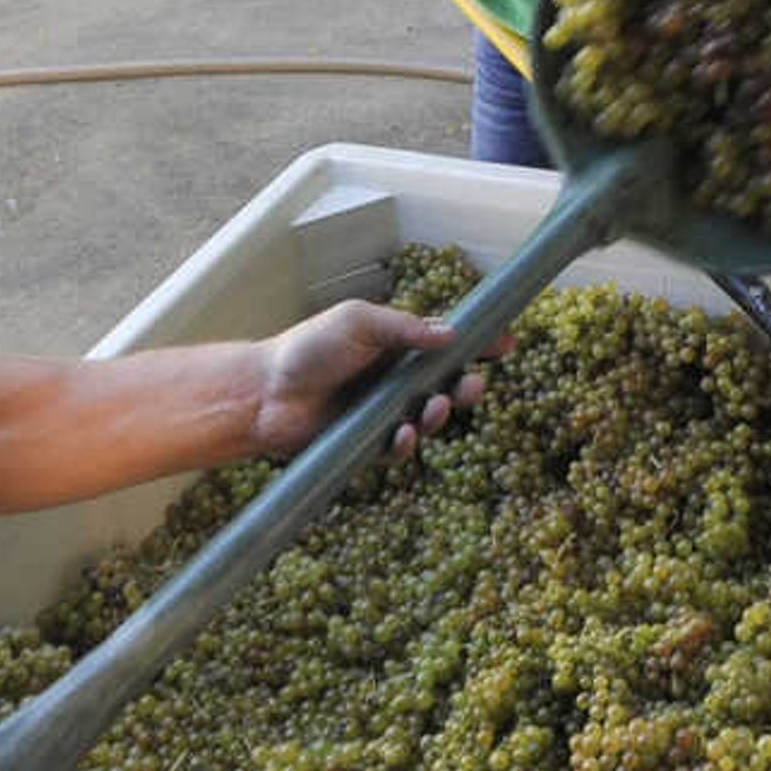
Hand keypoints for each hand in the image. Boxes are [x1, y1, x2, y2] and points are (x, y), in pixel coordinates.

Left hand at [252, 299, 499, 460]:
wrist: (264, 392)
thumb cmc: (307, 348)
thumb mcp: (358, 322)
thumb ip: (405, 328)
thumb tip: (453, 333)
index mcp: (397, 346)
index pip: (449, 345)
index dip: (480, 344)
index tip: (507, 342)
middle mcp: (396, 380)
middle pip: (447, 385)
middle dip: (467, 387)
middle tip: (473, 387)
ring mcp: (383, 413)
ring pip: (429, 419)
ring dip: (439, 415)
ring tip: (433, 408)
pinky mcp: (367, 443)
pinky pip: (399, 449)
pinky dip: (405, 444)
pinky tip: (401, 436)